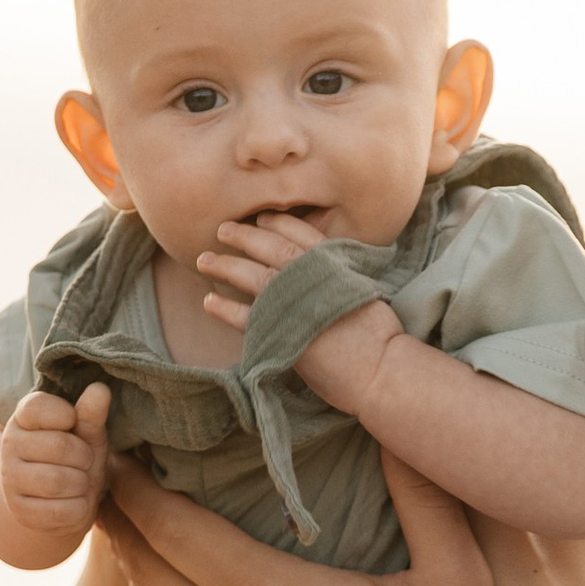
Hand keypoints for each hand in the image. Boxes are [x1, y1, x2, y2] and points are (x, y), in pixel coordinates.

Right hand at [1, 382, 111, 545]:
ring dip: (82, 484)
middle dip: (84, 456)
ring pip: (59, 481)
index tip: (72, 423)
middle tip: (84, 461)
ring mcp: (11, 479)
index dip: (67, 415)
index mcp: (22, 417)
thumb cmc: (74, 459)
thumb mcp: (85, 434)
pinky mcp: (20, 511)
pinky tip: (74, 502)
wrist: (55, 500)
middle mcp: (10, 445)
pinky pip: (62, 511)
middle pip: (59, 446)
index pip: (38, 407)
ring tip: (80, 481)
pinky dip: (79, 508)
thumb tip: (100, 388)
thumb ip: (90, 414)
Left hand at [99, 449, 498, 585]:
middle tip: (109, 481)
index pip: (168, 526)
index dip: (130, 486)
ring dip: (139, 575)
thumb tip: (403, 427)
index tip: (110, 451)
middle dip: (120, 520)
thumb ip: (426, 499)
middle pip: (140, 566)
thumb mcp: (455, 585)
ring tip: (140, 539)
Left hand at [194, 217, 401, 418]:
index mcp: (334, 264)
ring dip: (225, 265)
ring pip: (251, 275)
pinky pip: (243, 317)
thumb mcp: (365, 290)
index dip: (279, 223)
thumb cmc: (380, 336)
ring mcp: (294, 303)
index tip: (261, 216)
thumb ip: (343, 276)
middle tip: (222, 229)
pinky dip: (224, 308)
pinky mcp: (280, 332)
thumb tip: (332, 270)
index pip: (302, 233)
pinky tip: (208, 301)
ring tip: (203, 260)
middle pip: (270, 248)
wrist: (379, 369)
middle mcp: (311, 276)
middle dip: (244, 236)